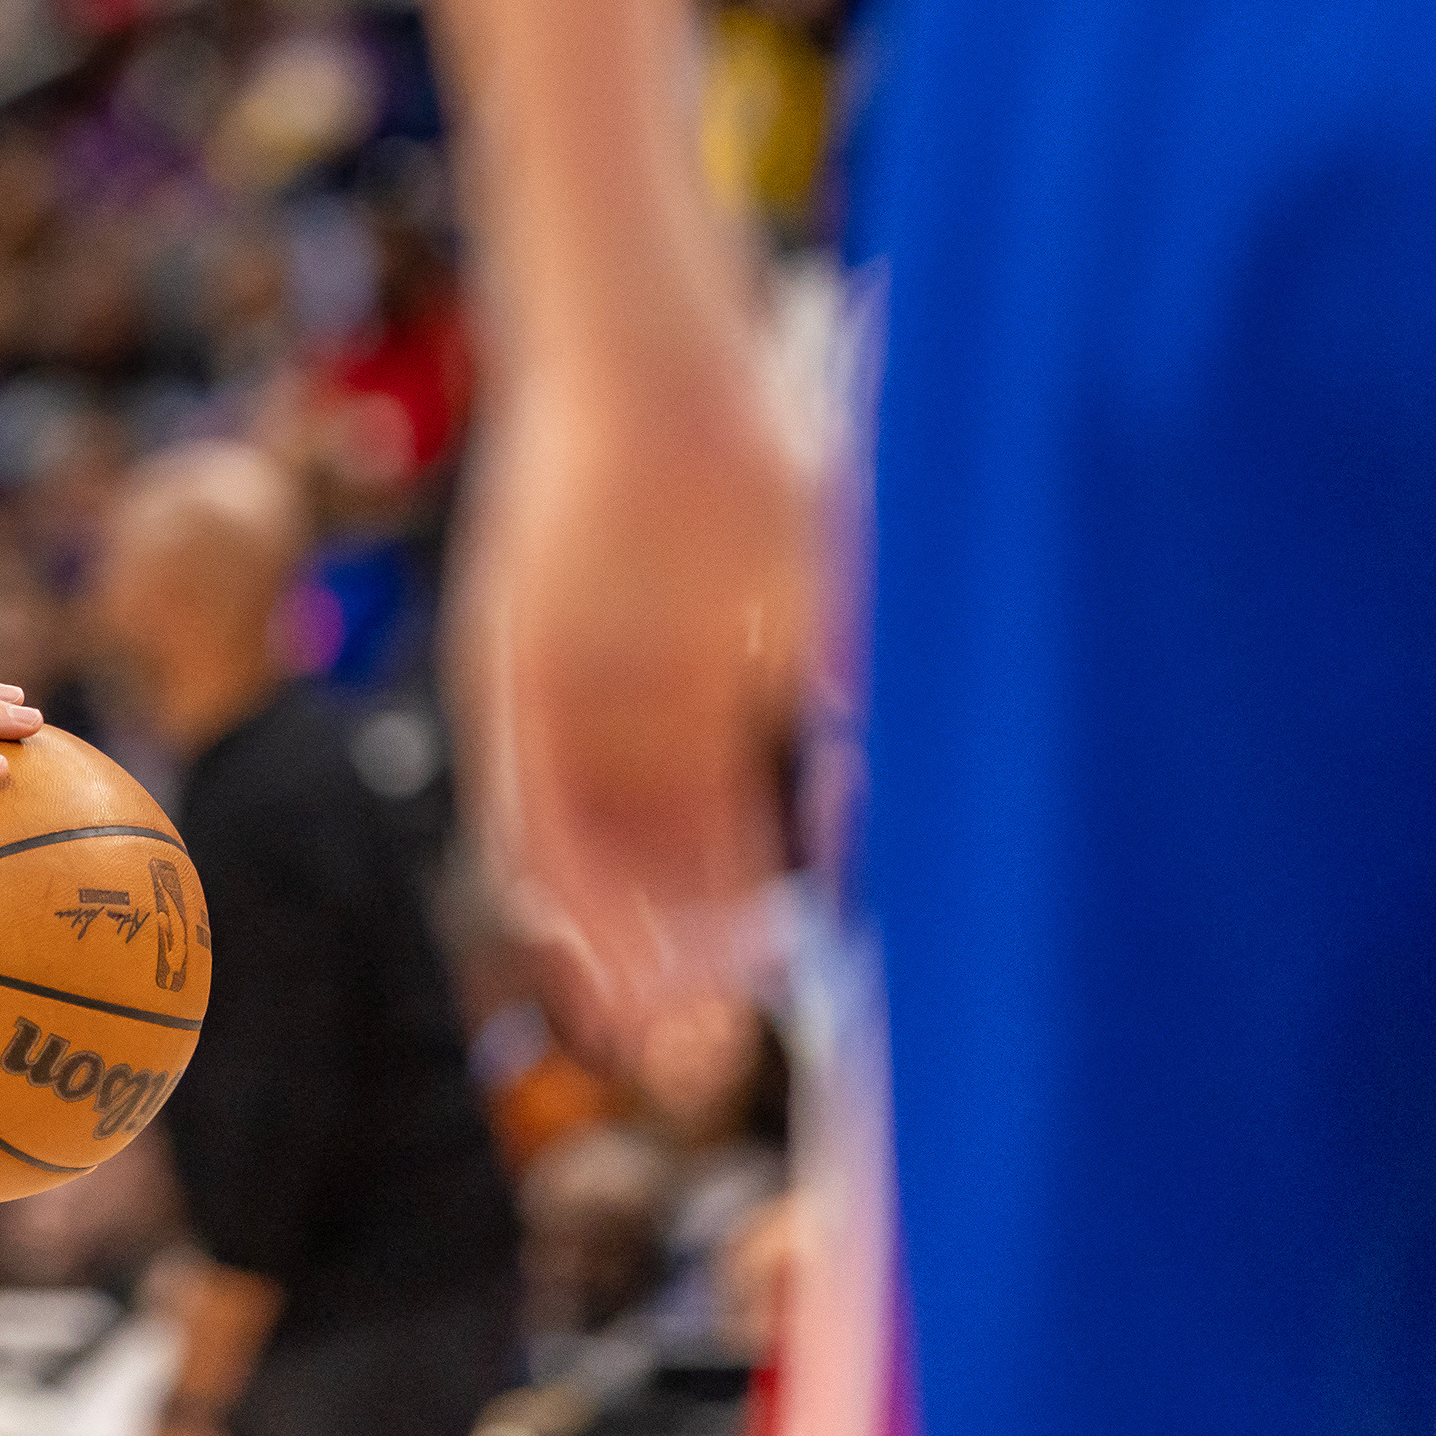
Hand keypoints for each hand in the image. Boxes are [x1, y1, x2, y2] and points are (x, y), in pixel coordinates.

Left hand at [456, 340, 813, 1042]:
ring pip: (582, 860)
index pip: (718, 854)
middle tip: (706, 1060)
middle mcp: (623, 719)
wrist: (649, 374)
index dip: (740, 936)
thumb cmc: (758, 468)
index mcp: (702, 705)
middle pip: (647, 876)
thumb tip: (931, 808)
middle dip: (678, 970)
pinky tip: (582, 942)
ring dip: (613, 949)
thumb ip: (872, 700)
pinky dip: (552, 880)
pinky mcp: (505, 679)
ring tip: (650, 1037)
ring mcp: (560, 702)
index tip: (775, 1006)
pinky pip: (520, 802)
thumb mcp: (834, 600)